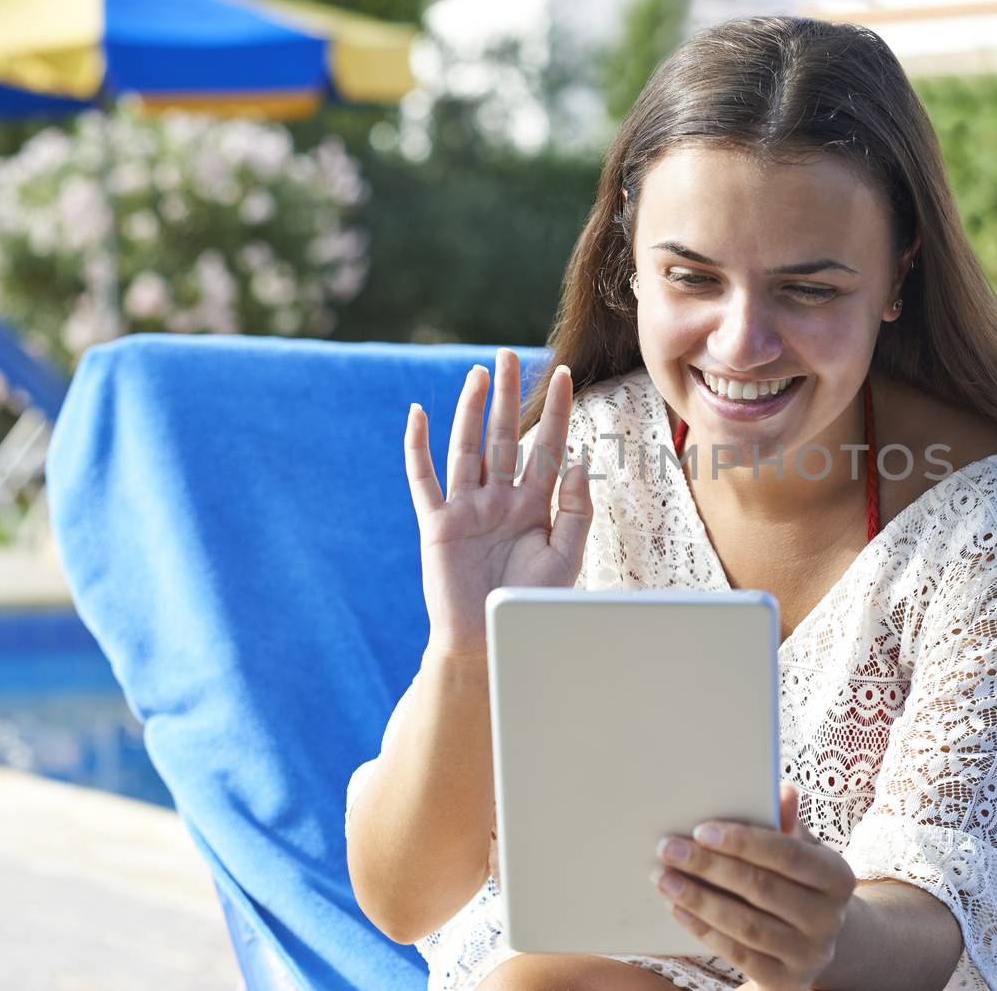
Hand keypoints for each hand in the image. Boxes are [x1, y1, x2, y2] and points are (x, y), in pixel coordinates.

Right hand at [404, 348, 592, 657]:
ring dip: (471, 410)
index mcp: (534, 504)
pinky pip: (424, 480)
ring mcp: (467, 508)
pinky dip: (419, 447)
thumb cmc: (532, 602)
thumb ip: (575, 511)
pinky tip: (419, 414)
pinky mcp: (438, 525)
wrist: (492, 641)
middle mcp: (499, 499)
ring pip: (468, 448)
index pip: (546, 447)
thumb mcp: (566, 557)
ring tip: (478, 373)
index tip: (564, 375)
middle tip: (510, 355)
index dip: (555, 411)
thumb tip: (577, 462)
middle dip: (508, 396)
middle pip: (504, 436)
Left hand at [652, 783, 856, 989]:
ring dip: (699, 899)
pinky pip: (738, 954)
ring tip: (664, 878)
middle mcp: (829, 919)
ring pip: (746, 924)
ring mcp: (808, 955)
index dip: (744, 841)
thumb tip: (782, 791)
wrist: (819, 940)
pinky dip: (704, 930)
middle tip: (669, 849)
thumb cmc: (801, 881)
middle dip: (709, 866)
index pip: (788, 855)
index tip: (701, 829)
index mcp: (838, 877)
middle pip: (761, 888)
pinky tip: (678, 908)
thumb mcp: (804, 850)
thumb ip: (789, 823)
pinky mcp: (785, 982)